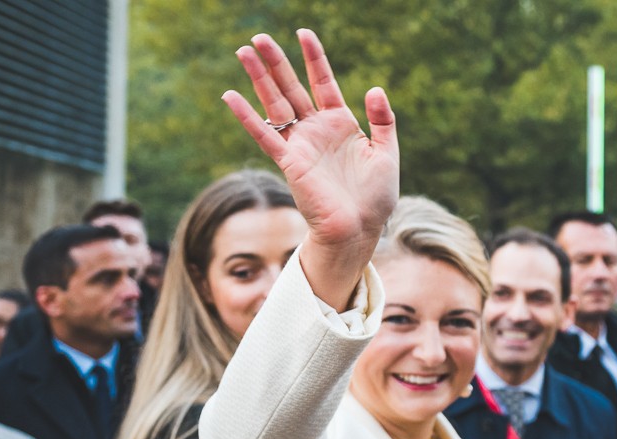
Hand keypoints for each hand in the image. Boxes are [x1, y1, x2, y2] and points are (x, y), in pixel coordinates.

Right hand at [223, 30, 398, 310]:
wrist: (361, 228)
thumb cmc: (375, 196)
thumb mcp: (386, 153)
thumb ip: (382, 120)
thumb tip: (374, 88)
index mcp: (341, 123)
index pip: (324, 82)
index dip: (314, 58)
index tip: (304, 33)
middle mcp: (317, 129)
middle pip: (292, 87)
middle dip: (276, 62)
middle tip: (258, 36)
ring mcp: (301, 144)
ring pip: (275, 104)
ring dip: (259, 79)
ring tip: (243, 52)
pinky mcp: (290, 162)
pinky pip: (265, 135)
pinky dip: (247, 117)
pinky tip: (230, 96)